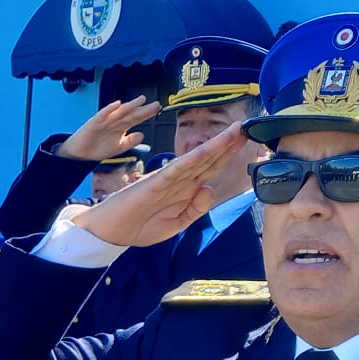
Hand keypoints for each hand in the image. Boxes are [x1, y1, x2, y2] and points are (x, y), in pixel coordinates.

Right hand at [56, 97, 162, 162]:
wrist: (81, 154)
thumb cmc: (99, 148)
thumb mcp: (119, 147)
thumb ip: (131, 141)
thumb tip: (142, 135)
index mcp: (122, 126)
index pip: (137, 117)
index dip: (147, 113)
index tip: (158, 108)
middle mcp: (115, 121)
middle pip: (131, 113)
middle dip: (143, 109)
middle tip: (156, 104)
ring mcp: (105, 120)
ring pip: (120, 112)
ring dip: (130, 105)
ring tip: (141, 100)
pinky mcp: (94, 122)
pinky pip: (103, 114)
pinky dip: (110, 109)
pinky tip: (117, 104)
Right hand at [71, 123, 245, 246]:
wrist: (110, 233)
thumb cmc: (140, 226)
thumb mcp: (177, 224)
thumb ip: (195, 209)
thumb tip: (209, 188)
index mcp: (185, 189)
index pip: (211, 167)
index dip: (229, 154)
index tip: (247, 142)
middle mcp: (179, 179)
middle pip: (208, 158)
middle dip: (229, 143)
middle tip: (248, 127)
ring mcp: (166, 179)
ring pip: (196, 159)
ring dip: (216, 145)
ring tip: (235, 132)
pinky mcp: (153, 184)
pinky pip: (175, 170)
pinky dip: (189, 160)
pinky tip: (204, 151)